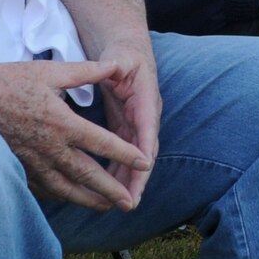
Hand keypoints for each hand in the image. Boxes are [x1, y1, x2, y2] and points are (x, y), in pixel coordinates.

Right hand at [0, 58, 153, 209]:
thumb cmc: (10, 80)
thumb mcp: (51, 71)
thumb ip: (86, 72)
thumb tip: (115, 66)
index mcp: (62, 123)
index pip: (101, 143)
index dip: (126, 154)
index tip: (146, 163)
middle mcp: (50, 147)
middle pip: (87, 175)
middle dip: (112, 190)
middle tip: (131, 202)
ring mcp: (33, 161)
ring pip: (66, 188)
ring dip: (89, 200)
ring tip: (107, 207)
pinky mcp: (19, 167)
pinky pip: (44, 188)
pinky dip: (62, 196)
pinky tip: (73, 198)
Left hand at [93, 38, 160, 208]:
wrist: (127, 52)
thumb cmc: (123, 53)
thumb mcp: (120, 56)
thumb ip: (117, 64)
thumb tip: (115, 66)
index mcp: (146, 99)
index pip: (147, 126)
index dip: (145, 147)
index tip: (143, 168)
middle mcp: (146, 116)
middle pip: (146, 152)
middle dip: (139, 177)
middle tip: (131, 201)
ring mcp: (139, 125)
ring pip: (137, 159)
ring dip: (131, 182)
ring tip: (122, 205)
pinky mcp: (128, 130)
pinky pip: (126, 155)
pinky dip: (121, 173)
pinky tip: (111, 191)